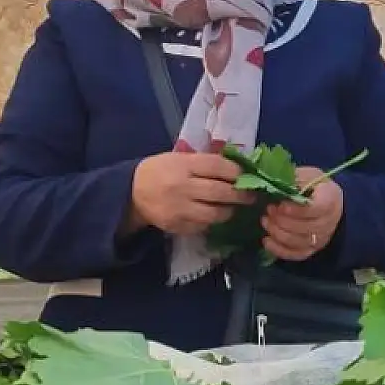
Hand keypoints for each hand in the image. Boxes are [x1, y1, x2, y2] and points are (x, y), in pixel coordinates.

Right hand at [126, 152, 252, 236]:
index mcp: (183, 165)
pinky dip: (212, 222)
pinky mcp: (177, 225)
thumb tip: (237, 169)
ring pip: (215, 213)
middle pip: (220, 191)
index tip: (246, 175)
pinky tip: (214, 215)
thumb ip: (204, 163)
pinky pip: (203, 226)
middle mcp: (182, 186)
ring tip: (233, 208)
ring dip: (229, 211)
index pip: (218, 166)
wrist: (133, 192)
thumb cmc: (161, 170)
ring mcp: (179, 208)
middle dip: (240, 194)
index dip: (236, 171)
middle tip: (251, 196)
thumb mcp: (179, 158)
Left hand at [262, 167, 343, 261]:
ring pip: (296, 241)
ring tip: (265, 221)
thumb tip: (273, 181)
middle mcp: (328, 223)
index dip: (295, 210)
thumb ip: (294, 178)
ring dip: (277, 232)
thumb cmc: (316, 186)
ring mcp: (320, 239)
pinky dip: (278, 249)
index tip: (281, 204)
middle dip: (281, 220)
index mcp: (330, 200)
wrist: (330, 203)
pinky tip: (266, 240)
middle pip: (303, 228)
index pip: (314, 209)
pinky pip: (295, 255)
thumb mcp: (308, 175)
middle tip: (269, 209)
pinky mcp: (312, 249)